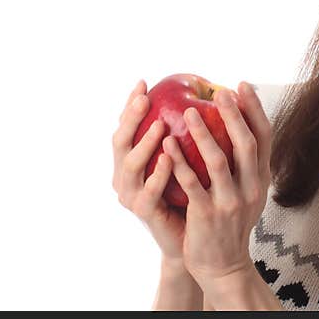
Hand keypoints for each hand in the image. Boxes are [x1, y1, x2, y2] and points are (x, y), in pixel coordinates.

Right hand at [111, 79, 187, 262]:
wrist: (190, 236)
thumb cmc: (189, 190)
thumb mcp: (184, 157)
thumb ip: (184, 132)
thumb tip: (199, 92)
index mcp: (131, 158)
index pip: (126, 126)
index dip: (131, 105)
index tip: (144, 83)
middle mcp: (124, 175)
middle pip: (119, 141)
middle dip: (130, 118)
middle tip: (144, 99)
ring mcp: (131, 195)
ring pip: (130, 166)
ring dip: (144, 143)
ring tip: (159, 124)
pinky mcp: (144, 212)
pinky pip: (149, 191)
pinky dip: (158, 174)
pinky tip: (168, 158)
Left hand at [162, 82, 271, 289]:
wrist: (223, 265)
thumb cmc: (230, 222)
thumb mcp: (247, 192)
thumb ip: (245, 163)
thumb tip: (236, 122)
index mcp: (262, 178)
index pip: (265, 136)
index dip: (255, 109)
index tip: (242, 85)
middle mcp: (251, 188)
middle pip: (246, 143)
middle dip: (233, 114)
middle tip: (218, 91)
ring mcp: (230, 202)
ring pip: (218, 160)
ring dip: (203, 133)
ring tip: (188, 111)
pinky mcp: (207, 215)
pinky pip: (191, 183)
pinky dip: (179, 161)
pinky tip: (167, 143)